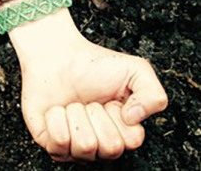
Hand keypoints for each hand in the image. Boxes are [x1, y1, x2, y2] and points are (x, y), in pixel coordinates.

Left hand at [10, 8, 167, 161]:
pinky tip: (57, 109)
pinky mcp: (49, 142)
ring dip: (76, 116)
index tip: (111, 100)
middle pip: (109, 148)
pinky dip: (56, 119)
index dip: (119, 117)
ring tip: (73, 103)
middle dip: (97, 115)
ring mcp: (73, 146)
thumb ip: (153, 95)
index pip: (131, 141)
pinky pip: (57, 142)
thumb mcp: (136, 69)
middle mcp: (99, 143)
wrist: (57, 54)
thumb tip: (133, 119)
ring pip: (84, 147)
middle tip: (89, 100)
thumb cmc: (93, 64)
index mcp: (122, 132)